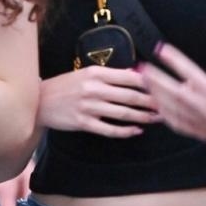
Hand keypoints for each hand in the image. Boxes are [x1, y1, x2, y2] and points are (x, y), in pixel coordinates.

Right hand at [36, 65, 156, 137]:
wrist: (38, 101)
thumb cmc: (64, 86)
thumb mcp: (84, 74)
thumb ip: (108, 75)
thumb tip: (135, 75)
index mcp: (95, 73)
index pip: (129, 77)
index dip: (149, 83)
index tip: (163, 87)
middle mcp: (94, 89)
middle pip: (131, 96)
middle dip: (152, 102)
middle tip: (166, 105)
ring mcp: (89, 107)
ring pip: (124, 113)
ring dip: (143, 117)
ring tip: (157, 118)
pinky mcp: (84, 123)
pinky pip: (110, 129)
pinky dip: (126, 131)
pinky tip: (136, 131)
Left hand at [137, 43, 205, 145]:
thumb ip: (203, 83)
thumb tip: (184, 81)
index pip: (190, 73)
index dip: (174, 61)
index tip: (161, 50)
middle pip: (174, 93)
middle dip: (156, 79)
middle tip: (142, 67)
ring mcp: (201, 124)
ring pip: (171, 109)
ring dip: (155, 94)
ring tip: (144, 82)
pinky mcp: (198, 134)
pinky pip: (175, 122)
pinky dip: (163, 112)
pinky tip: (155, 102)